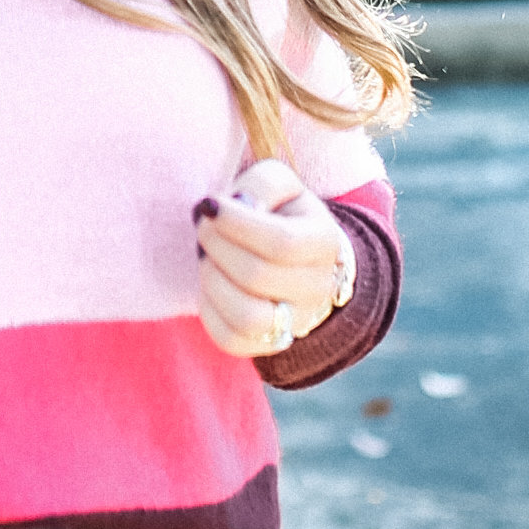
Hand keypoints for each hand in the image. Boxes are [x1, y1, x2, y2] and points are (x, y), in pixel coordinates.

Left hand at [193, 158, 351, 361]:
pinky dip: (210, 309)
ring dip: (213, 280)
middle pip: (257, 276)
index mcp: (325, 244)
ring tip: (208, 257)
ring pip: (247, 317)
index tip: (209, 205)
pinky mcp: (268, 344)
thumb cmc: (283, 214)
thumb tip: (237, 205)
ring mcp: (297, 323)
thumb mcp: (281, 184)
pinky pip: (231, 340)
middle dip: (216, 246)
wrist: (300, 259)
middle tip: (203, 227)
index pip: (281, 243)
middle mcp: (318, 289)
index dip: (236, 224)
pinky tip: (211, 282)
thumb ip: (262, 184)